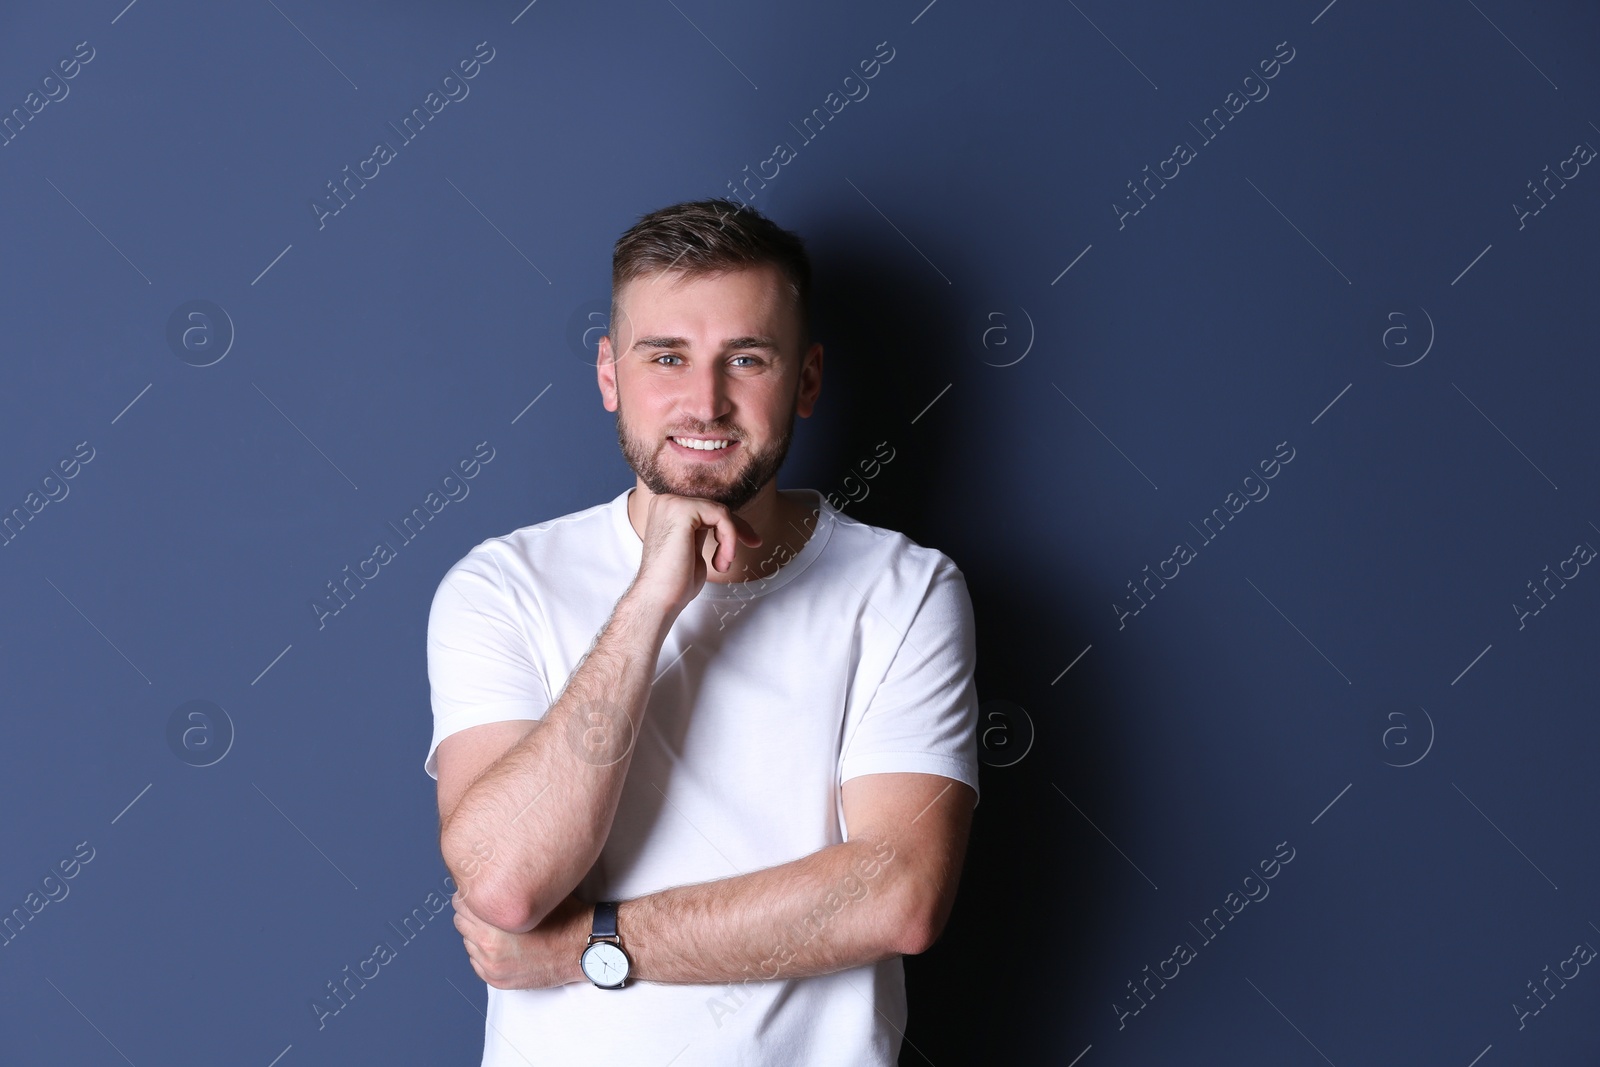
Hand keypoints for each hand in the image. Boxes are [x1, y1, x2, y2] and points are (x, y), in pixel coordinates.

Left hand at [453, 888, 589, 989]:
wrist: (584, 949)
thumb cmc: (565, 917)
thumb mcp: (537, 892)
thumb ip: (509, 884)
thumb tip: (490, 870)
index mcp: (494, 926)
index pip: (461, 903)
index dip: (471, 893)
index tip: (481, 889)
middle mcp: (489, 949)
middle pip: (460, 922)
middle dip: (472, 912)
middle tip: (489, 906)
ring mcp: (493, 967)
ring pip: (467, 942)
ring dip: (477, 933)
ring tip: (499, 926)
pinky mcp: (498, 980)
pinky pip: (476, 961)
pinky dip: (483, 952)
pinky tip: (502, 943)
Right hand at [630, 492, 761, 616]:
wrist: (659, 599)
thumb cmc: (675, 582)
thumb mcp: (692, 548)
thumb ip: (702, 530)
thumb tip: (730, 521)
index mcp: (666, 509)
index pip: (707, 510)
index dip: (730, 526)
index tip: (750, 541)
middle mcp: (666, 501)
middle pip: (715, 508)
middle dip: (736, 530)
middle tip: (753, 544)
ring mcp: (672, 503)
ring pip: (720, 511)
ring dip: (730, 539)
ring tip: (723, 564)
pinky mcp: (682, 511)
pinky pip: (721, 516)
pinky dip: (729, 537)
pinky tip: (723, 559)